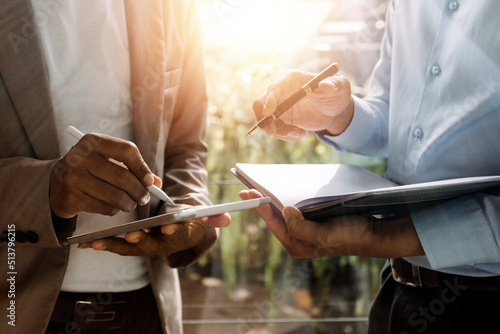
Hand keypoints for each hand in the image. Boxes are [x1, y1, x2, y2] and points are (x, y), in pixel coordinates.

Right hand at [50, 133, 161, 218]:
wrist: (55, 184)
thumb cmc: (90, 170)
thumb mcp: (108, 161)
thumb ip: (132, 168)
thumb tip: (156, 183)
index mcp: (92, 141)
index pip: (127, 150)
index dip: (142, 168)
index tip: (150, 181)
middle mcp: (80, 157)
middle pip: (123, 177)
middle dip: (140, 191)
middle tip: (145, 198)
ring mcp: (73, 178)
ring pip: (115, 195)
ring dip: (129, 203)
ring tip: (132, 203)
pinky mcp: (71, 197)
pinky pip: (104, 208)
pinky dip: (115, 210)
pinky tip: (114, 207)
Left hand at [79, 212, 230, 257]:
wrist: (188, 226)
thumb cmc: (196, 218)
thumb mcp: (208, 216)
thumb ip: (215, 217)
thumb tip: (227, 218)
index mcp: (184, 237)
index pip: (181, 235)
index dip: (175, 232)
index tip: (167, 227)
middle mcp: (166, 246)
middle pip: (152, 246)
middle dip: (140, 242)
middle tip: (129, 236)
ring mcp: (150, 246)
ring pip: (132, 248)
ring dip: (114, 245)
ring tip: (95, 243)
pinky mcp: (137, 244)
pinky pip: (121, 246)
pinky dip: (105, 244)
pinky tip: (86, 243)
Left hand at [239, 189, 423, 258]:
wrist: (374, 234)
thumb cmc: (351, 236)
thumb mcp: (325, 235)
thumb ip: (302, 228)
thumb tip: (284, 212)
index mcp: (297, 245)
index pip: (274, 224)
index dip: (260, 208)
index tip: (248, 194)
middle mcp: (298, 239)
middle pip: (275, 218)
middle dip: (261, 203)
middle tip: (247, 188)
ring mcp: (305, 230)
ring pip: (283, 213)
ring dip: (272, 200)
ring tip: (259, 187)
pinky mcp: (313, 221)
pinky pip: (295, 209)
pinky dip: (286, 199)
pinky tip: (281, 190)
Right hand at [253, 70, 353, 139]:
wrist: (334, 110)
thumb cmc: (336, 93)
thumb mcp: (340, 87)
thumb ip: (335, 85)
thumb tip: (326, 85)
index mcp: (291, 79)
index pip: (274, 87)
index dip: (269, 99)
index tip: (269, 113)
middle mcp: (281, 91)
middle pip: (260, 103)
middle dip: (263, 119)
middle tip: (273, 132)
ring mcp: (279, 106)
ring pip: (267, 120)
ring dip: (280, 131)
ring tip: (300, 133)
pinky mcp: (281, 119)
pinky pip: (275, 130)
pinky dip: (285, 135)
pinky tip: (301, 133)